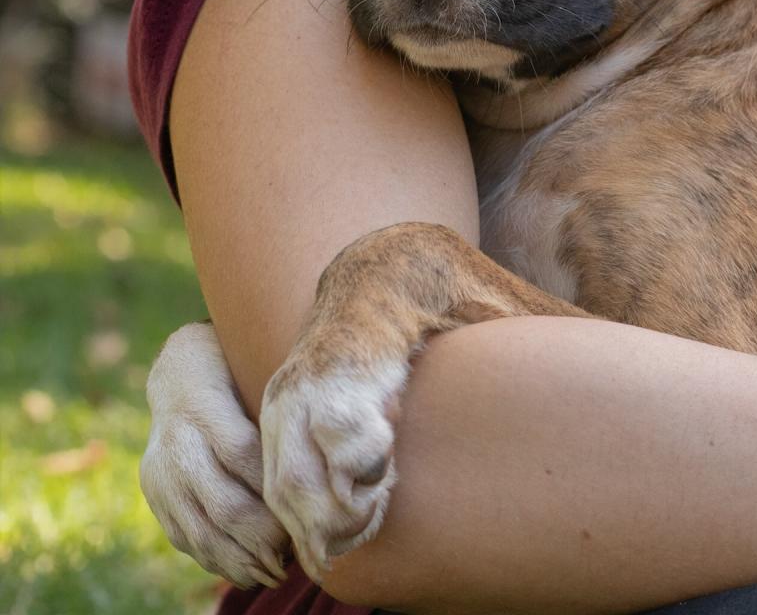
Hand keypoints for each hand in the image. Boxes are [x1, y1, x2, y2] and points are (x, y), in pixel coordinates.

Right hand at [140, 322, 289, 587]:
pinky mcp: (154, 495)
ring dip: (243, 559)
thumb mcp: (257, 370)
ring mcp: (160, 473)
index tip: (309, 509)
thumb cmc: (236, 369)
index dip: (276, 489)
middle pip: (225, 503)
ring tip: (278, 572)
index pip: (243, 454)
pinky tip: (248, 570)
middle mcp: (177, 443)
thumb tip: (327, 444)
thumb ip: (280, 406)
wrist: (176, 372)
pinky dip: (218, 559)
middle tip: (299, 551)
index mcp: (204, 406)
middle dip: (264, 536)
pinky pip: (185, 538)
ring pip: (202, 530)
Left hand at [260, 342, 405, 582]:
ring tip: (371, 508)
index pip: (276, 492)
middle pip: (286, 490)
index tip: (329, 553)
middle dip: (320, 527)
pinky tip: (383, 465)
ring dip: (342, 508)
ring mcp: (310, 396)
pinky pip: (346, 443)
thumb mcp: (339, 413)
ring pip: (306, 478)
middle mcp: (284, 409)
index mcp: (278, 420)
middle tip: (356, 538)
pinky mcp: (343, 382)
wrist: (375, 300)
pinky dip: (363, 467)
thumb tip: (343, 520)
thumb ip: (334, 459)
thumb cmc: (364, 367)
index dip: (303, 529)